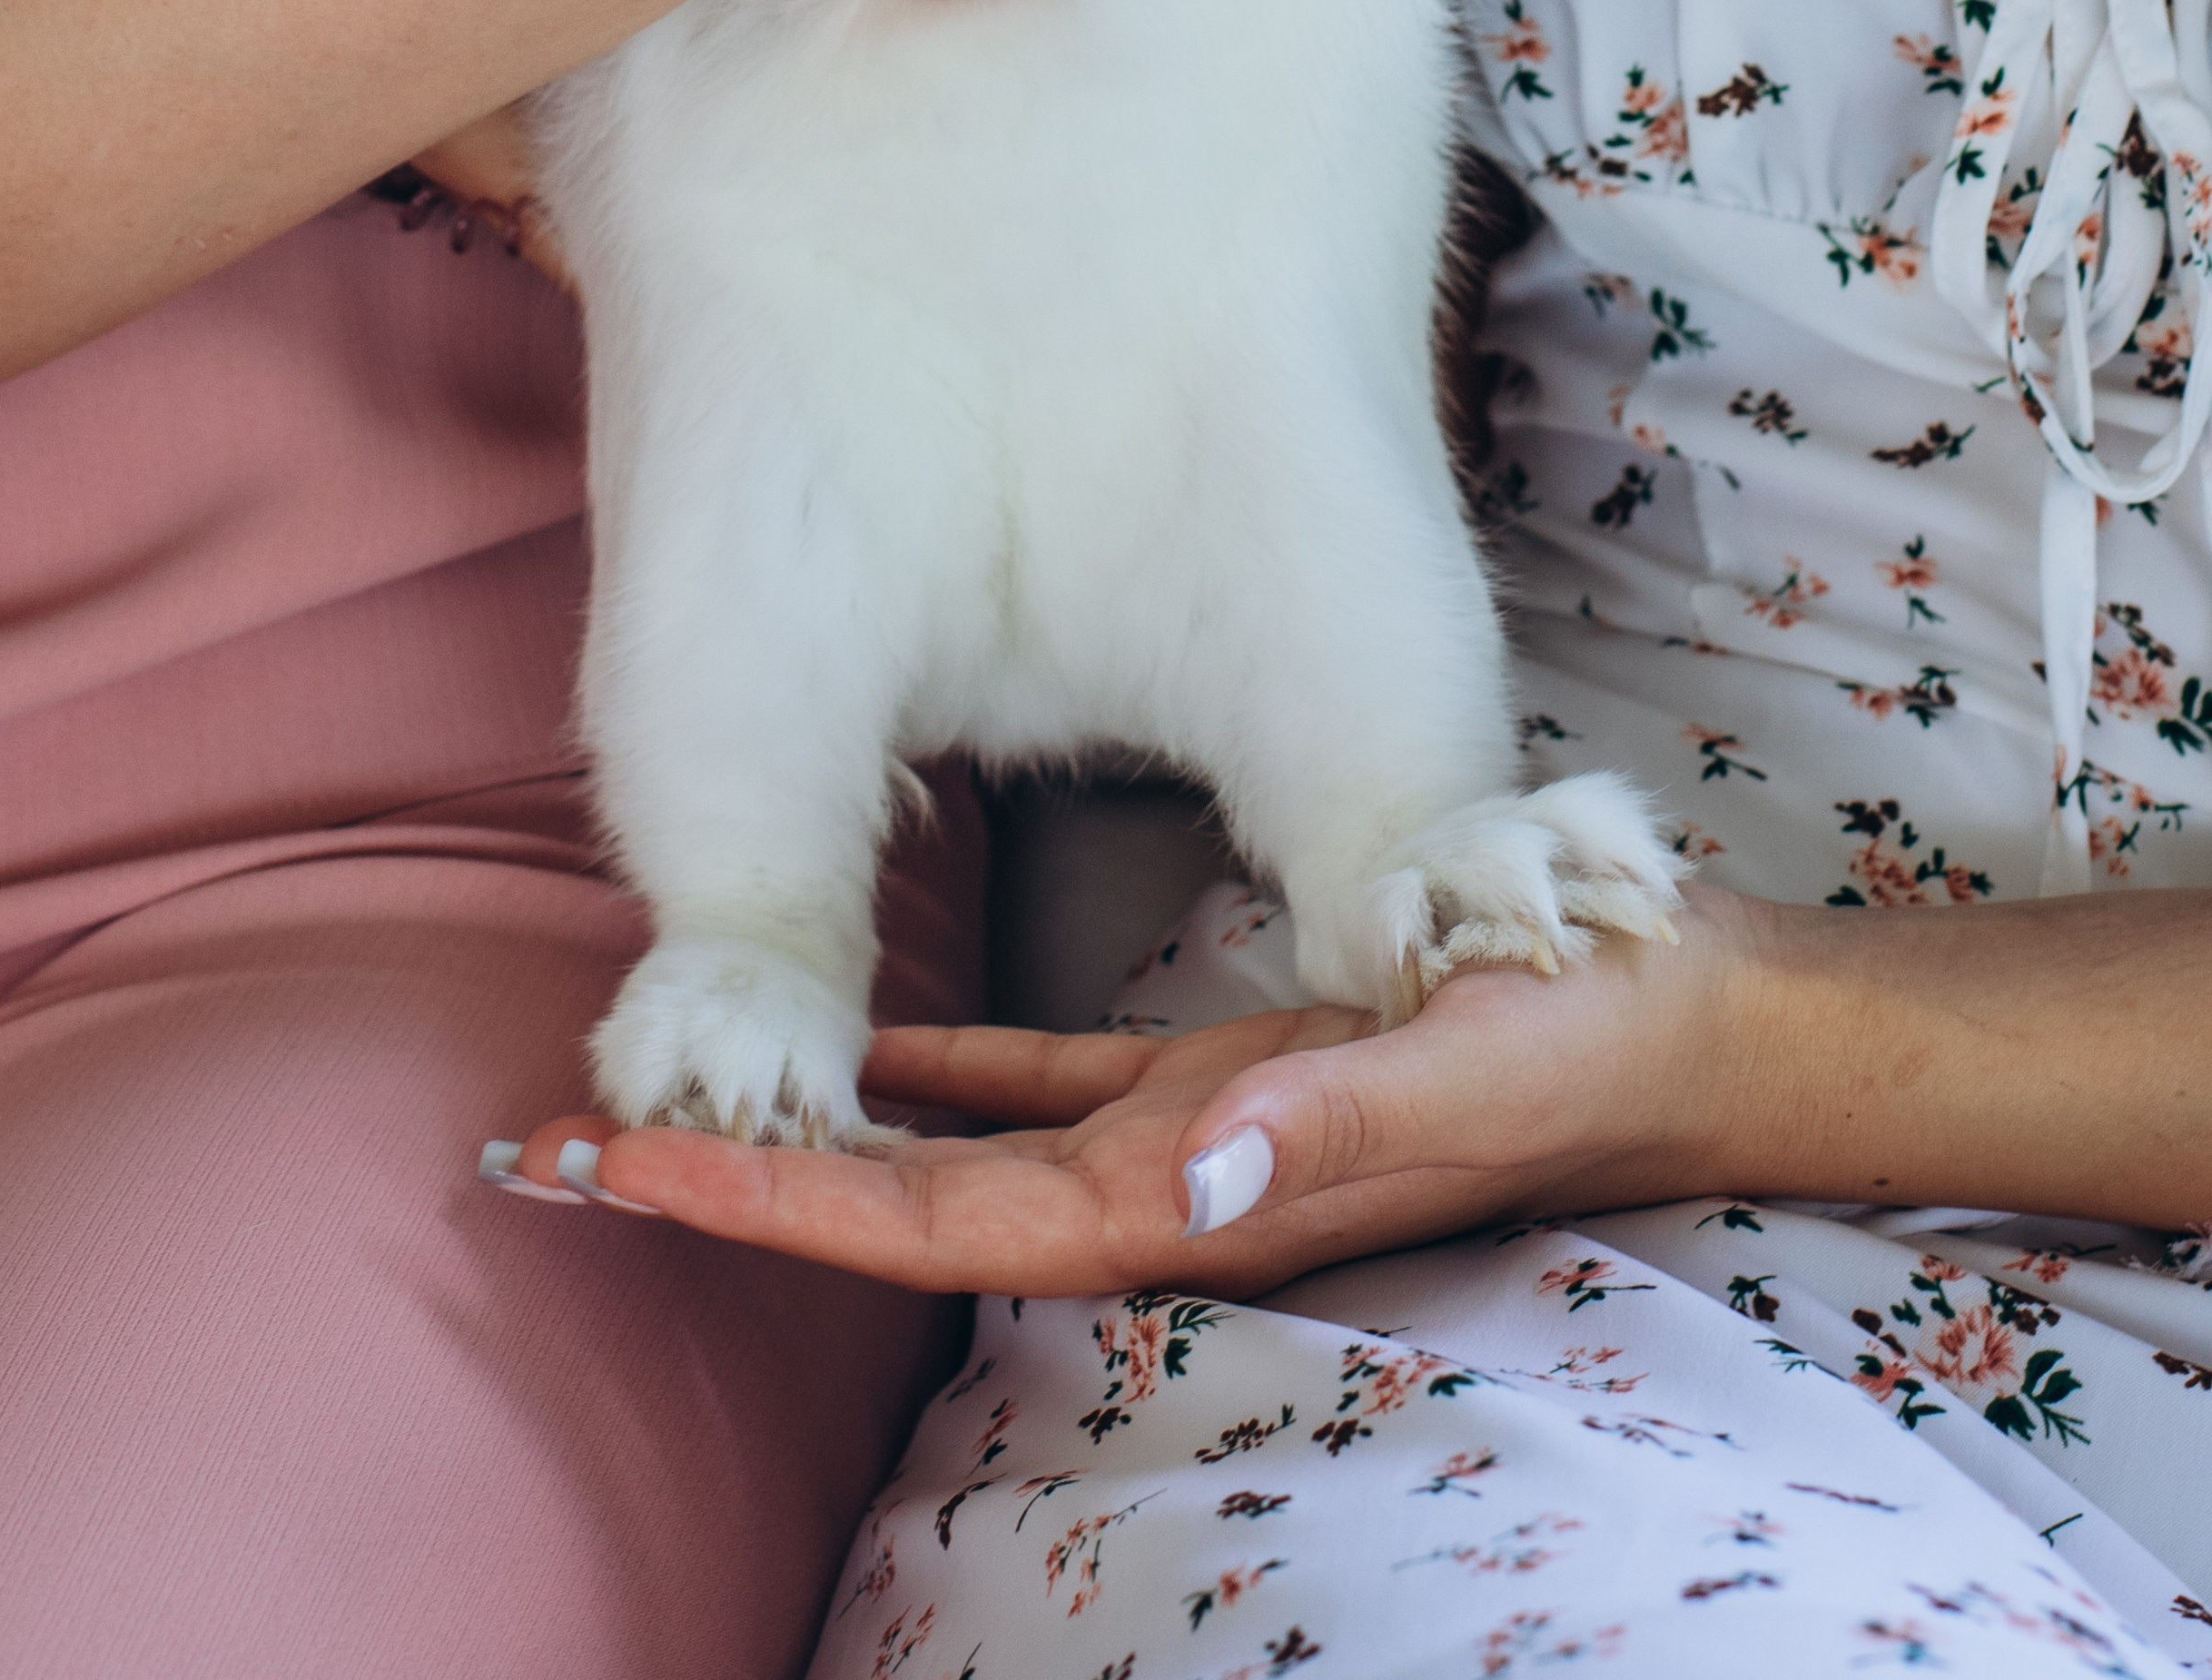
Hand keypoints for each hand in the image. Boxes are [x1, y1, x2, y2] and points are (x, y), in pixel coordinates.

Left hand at [507, 886, 1767, 1296]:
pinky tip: (876, 1052)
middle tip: (568, 1143)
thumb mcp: (1464, 1070)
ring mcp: (1180, 1140)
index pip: (933, 1222)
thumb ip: (1332, 1130)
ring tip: (675, 1101)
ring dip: (813, 1134)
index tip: (628, 1168)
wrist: (1678, 1024)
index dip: (776, 1201)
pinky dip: (945, 1075)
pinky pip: (1042, 1089)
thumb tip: (1188, 1175)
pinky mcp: (1216, 1082)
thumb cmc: (1582, 1044)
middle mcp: (1159, 1187)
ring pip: (951, 1154)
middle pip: (901, 1202)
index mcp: (1191, 1196)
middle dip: (740, 1176)